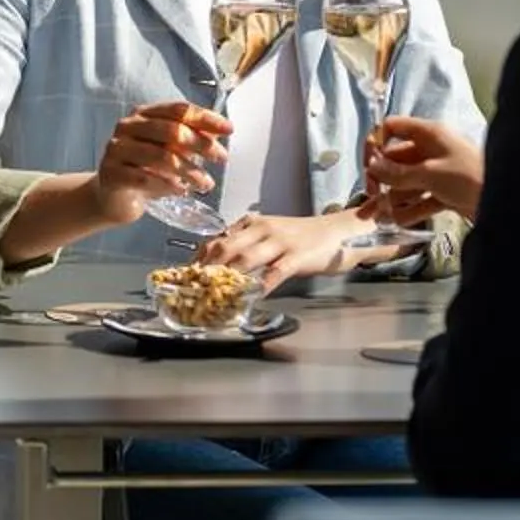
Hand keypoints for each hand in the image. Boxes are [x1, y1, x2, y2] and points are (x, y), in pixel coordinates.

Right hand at [92, 101, 229, 225]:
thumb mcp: (170, 151)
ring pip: (161, 156)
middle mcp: (127, 127)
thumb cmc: (145, 170)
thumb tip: (222, 130)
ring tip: (206, 184)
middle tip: (221, 158)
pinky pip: (145, 178)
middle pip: (171, 129)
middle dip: (201, 144)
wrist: (114, 197)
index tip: (228, 129)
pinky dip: (168, 185)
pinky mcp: (111, 174)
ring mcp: (116, 149)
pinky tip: (181, 190)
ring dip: (190, 171)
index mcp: (143, 114)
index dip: (205, 118)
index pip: (178, 110)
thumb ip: (192, 138)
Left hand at [194, 211, 354, 289]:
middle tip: (194, 287)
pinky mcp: (296, 256)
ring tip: (214, 293)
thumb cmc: (297, 235)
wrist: (332, 230)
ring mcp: (279, 242)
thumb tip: (216, 258)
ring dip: (228, 277)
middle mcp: (261, 229)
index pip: (218, 238)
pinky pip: (275, 272)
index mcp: (251, 223)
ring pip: (246, 258)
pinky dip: (261, 285)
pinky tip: (252, 296)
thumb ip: (244, 242)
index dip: (200, 257)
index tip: (187, 273)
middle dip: (207, 268)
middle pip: (226, 247)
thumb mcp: (266, 232)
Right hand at [366, 115, 485, 224]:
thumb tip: (373, 167)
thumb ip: (399, 172)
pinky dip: (409, 209)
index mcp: (429, 134)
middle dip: (380, 180)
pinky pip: (421, 198)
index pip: (394, 128)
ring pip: (407, 183)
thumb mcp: (430, 173)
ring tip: (374, 217)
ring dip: (390, 199)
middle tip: (369, 197)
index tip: (369, 165)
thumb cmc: (471, 177)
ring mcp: (440, 172)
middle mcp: (432, 150)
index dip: (377, 144)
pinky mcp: (447, 192)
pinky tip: (395, 221)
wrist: (507, 201)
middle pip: (397, 160)